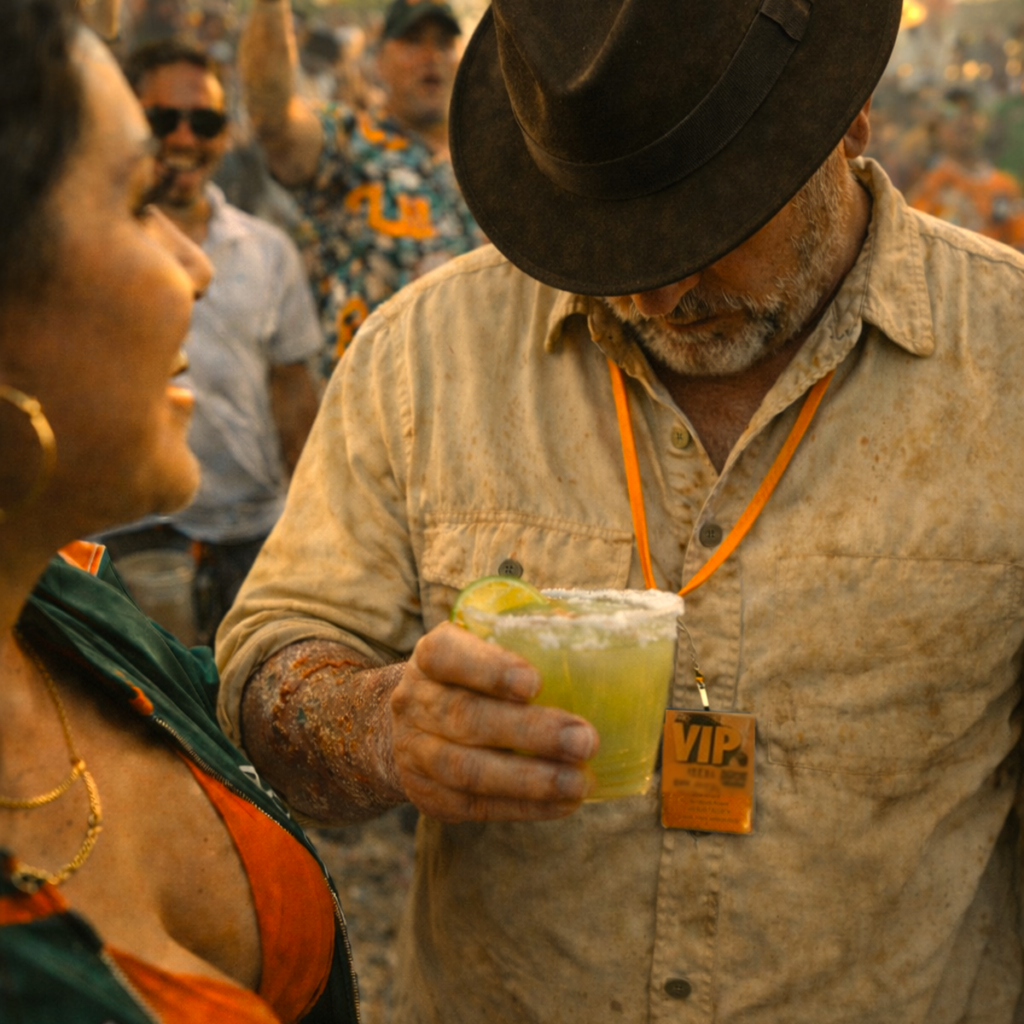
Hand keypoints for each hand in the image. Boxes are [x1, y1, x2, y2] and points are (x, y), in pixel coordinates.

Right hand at [390, 622, 599, 822]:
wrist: (415, 725)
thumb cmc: (473, 676)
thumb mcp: (486, 644)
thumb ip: (526, 632)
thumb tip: (580, 626)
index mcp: (431, 654)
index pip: (447, 654)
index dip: (489, 669)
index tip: (535, 683)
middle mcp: (414, 700)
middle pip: (465, 717)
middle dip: (529, 731)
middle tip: (583, 740)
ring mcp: (415, 751)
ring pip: (466, 769)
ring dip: (528, 779)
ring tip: (578, 782)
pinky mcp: (428, 795)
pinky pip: (474, 806)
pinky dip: (522, 807)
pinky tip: (562, 804)